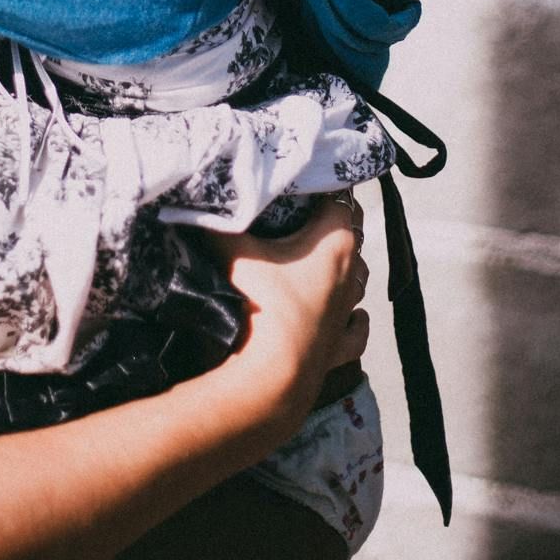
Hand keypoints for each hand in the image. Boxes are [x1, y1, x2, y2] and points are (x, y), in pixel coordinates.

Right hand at [212, 195, 368, 438]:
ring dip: (344, 269)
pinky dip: (353, 319)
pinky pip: (355, 328)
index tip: (305, 184)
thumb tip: (200, 204)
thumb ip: (219, 225)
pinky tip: (351, 316)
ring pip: (359, 279)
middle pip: (352, 235)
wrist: (271, 375)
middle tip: (304, 216)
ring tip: (321, 262)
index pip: (342, 200)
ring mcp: (348, 311)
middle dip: (332, 223)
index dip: (324, 189)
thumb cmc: (260, 304)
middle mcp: (351, 273)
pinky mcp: (341, 347)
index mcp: (335, 242)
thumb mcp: (234, 253)